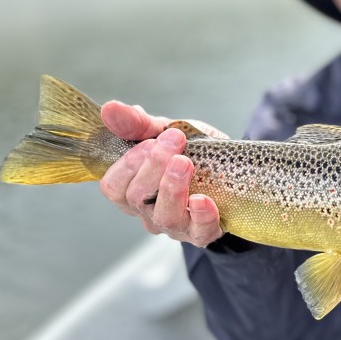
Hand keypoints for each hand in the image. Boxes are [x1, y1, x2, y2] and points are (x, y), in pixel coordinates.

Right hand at [98, 100, 223, 246]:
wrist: (231, 171)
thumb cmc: (190, 152)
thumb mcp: (164, 132)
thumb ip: (138, 123)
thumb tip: (110, 107)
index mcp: (133, 189)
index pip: (113, 187)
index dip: (127, 165)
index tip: (150, 140)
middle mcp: (149, 212)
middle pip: (137, 198)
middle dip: (153, 166)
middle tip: (174, 140)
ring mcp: (176, 226)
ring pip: (164, 216)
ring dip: (172, 187)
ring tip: (184, 162)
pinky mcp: (203, 232)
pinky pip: (199, 231)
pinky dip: (201, 215)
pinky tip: (202, 199)